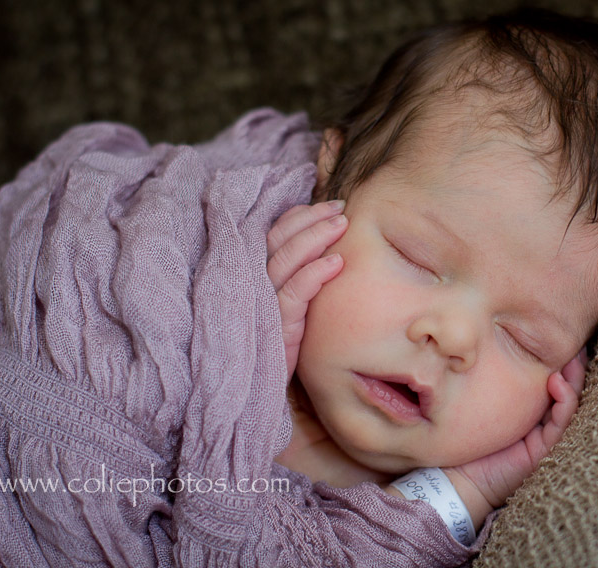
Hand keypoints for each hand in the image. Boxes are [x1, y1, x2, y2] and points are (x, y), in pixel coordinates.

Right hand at [266, 200, 347, 382]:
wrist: (268, 391)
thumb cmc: (285, 344)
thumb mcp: (294, 306)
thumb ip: (300, 276)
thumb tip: (330, 247)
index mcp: (259, 277)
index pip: (274, 235)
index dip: (299, 216)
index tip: (328, 206)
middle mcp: (256, 286)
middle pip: (278, 240)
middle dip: (310, 219)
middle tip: (340, 209)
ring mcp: (263, 306)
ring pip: (285, 260)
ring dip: (315, 238)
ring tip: (341, 224)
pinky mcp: (275, 328)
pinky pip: (294, 294)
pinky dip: (314, 275)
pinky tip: (337, 263)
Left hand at [444, 349, 587, 518]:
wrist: (462, 478)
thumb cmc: (471, 440)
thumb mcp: (487, 404)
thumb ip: (497, 381)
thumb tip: (497, 346)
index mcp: (534, 413)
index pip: (555, 383)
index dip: (562, 363)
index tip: (561, 339)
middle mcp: (544, 424)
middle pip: (569, 391)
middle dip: (575, 368)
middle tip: (577, 345)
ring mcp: (548, 437)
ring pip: (570, 405)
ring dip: (574, 380)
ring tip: (574, 359)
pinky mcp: (546, 450)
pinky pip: (560, 423)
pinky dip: (564, 401)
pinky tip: (558, 383)